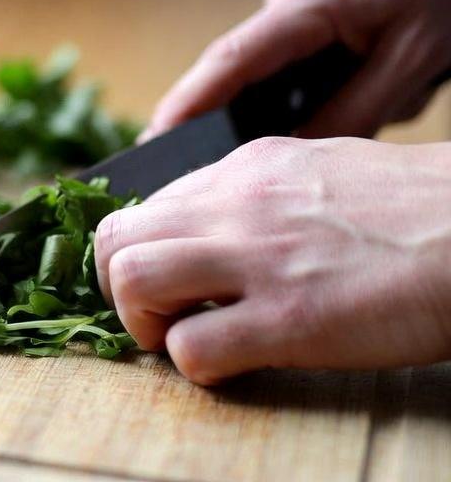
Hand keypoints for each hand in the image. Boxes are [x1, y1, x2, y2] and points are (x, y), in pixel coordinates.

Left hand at [94, 136, 450, 384]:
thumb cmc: (418, 210)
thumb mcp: (322, 169)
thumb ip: (261, 192)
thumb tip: (217, 222)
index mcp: (245, 168)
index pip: (144, 205)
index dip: (142, 251)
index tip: (164, 280)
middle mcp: (237, 204)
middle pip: (116, 238)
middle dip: (118, 285)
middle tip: (158, 314)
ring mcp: (259, 259)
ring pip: (132, 280)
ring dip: (142, 321)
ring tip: (180, 336)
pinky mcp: (289, 320)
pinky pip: (191, 349)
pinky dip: (194, 365)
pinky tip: (231, 362)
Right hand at [142, 0, 450, 140]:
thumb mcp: (417, 55)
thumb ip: (357, 111)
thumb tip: (297, 156)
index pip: (234, 59)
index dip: (189, 102)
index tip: (155, 138)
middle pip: (258, 70)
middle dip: (293, 106)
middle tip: (329, 123)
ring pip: (290, 62)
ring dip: (332, 84)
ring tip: (397, 75)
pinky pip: (304, 45)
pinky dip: (339, 65)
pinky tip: (387, 56)